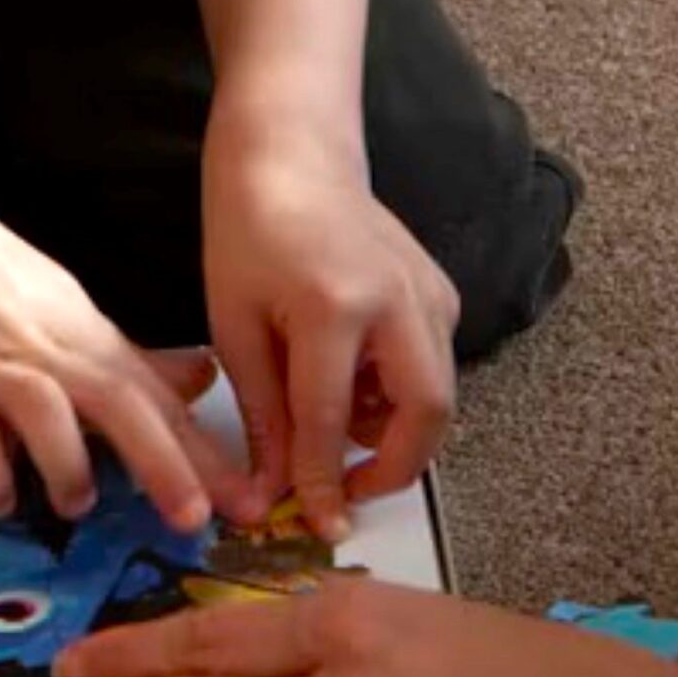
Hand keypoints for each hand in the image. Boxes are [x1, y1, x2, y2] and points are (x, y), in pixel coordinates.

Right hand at [0, 185, 245, 526]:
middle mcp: (46, 348)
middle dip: (163, 463)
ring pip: (46, 413)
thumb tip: (202, 380)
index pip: (156, 394)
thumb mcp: (66, 305)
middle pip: (118, 402)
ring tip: (77, 502)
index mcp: (83, 331)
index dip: (203, 447)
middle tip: (196, 519)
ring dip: (69, 467)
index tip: (249, 497)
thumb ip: (128, 356)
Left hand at [203, 121, 459, 537]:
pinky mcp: (442, 291)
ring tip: (330, 417)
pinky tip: (351, 379)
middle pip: (424, 416)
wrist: (291, 152)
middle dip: (393, 471)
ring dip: (392, 430)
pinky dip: (400, 394)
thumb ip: (262, 412)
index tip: (316, 524)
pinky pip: (434, 365)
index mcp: (334, 305)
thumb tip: (272, 492)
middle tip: (348, 494)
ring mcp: (430, 293)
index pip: (331, 420)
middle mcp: (398, 301)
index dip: (322, 482)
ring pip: (436, 395)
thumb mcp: (235, 322)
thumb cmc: (247, 227)